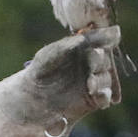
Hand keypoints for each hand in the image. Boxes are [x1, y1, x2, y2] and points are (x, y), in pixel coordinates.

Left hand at [3, 26, 122, 126]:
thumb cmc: (40, 70)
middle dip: (100, 61)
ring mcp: (95, 82)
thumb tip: (84, 36)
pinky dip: (104, 97)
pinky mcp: (94, 100)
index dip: (105, 39)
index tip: (106, 39)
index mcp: (85, 49)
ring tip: (91, 84)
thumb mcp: (51, 54)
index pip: (101, 42)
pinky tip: (99, 97)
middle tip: (94, 60)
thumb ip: (68, 45)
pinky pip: (104, 99)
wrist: (31, 97)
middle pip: (104, 61)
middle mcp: (93, 64)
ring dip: (102, 81)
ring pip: (106, 79)